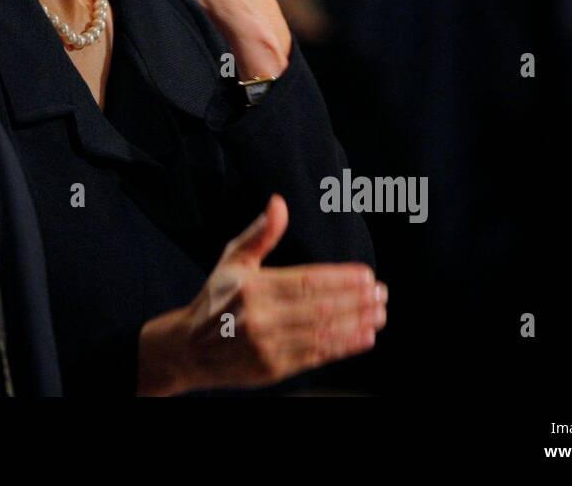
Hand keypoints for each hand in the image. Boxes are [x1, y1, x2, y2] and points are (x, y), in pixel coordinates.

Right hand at [137, 195, 386, 395]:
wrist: (189, 349)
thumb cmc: (215, 298)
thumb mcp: (233, 260)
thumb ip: (261, 234)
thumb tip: (279, 202)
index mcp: (252, 288)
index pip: (306, 282)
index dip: (340, 279)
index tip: (366, 275)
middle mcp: (260, 318)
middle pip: (319, 308)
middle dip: (356, 301)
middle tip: (381, 293)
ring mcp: (267, 346)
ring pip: (322, 333)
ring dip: (356, 323)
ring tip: (379, 313)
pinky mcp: (273, 369)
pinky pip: (315, 356)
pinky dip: (343, 347)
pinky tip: (364, 337)